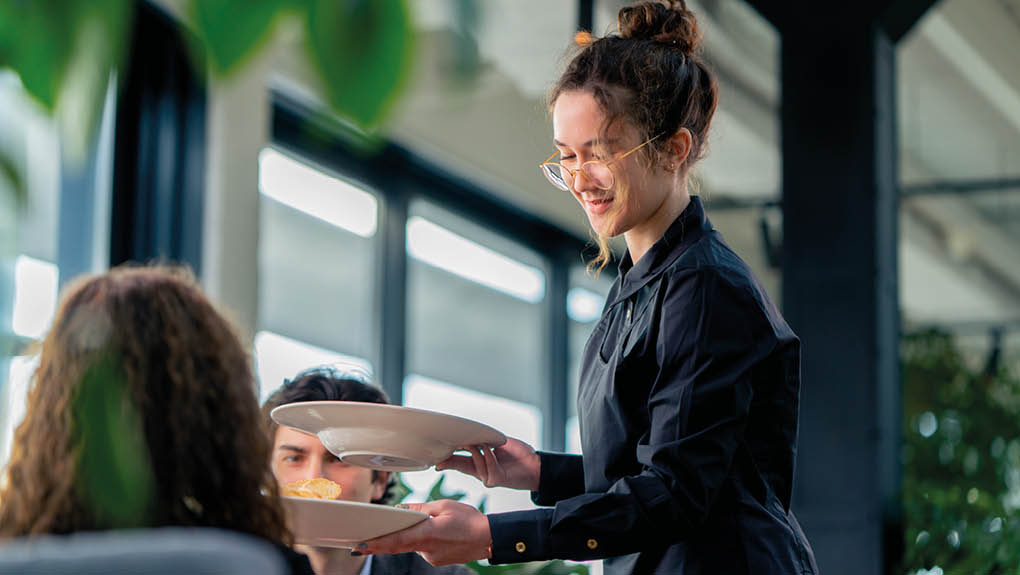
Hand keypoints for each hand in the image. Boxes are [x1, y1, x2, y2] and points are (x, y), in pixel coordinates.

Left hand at [357, 500, 490, 565]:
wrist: (488, 538)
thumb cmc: (469, 520)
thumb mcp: (443, 506)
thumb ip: (420, 508)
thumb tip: (403, 509)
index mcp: (427, 534)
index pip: (395, 541)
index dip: (376, 544)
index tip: (359, 546)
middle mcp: (427, 550)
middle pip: (398, 545)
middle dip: (380, 543)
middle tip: (360, 542)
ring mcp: (431, 557)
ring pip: (412, 545)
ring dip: (409, 536)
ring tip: (424, 523)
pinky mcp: (437, 560)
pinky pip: (422, 548)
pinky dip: (421, 539)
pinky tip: (434, 531)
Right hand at [436, 437, 540, 490]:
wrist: (535, 465)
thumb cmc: (518, 454)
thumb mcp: (496, 443)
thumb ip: (482, 441)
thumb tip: (467, 435)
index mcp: (478, 463)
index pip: (457, 460)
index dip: (445, 458)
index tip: (434, 456)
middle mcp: (480, 472)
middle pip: (459, 464)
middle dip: (448, 459)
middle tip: (438, 455)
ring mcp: (487, 477)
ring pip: (474, 461)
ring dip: (476, 449)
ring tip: (481, 441)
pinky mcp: (495, 480)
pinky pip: (488, 465)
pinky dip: (489, 455)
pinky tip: (491, 449)